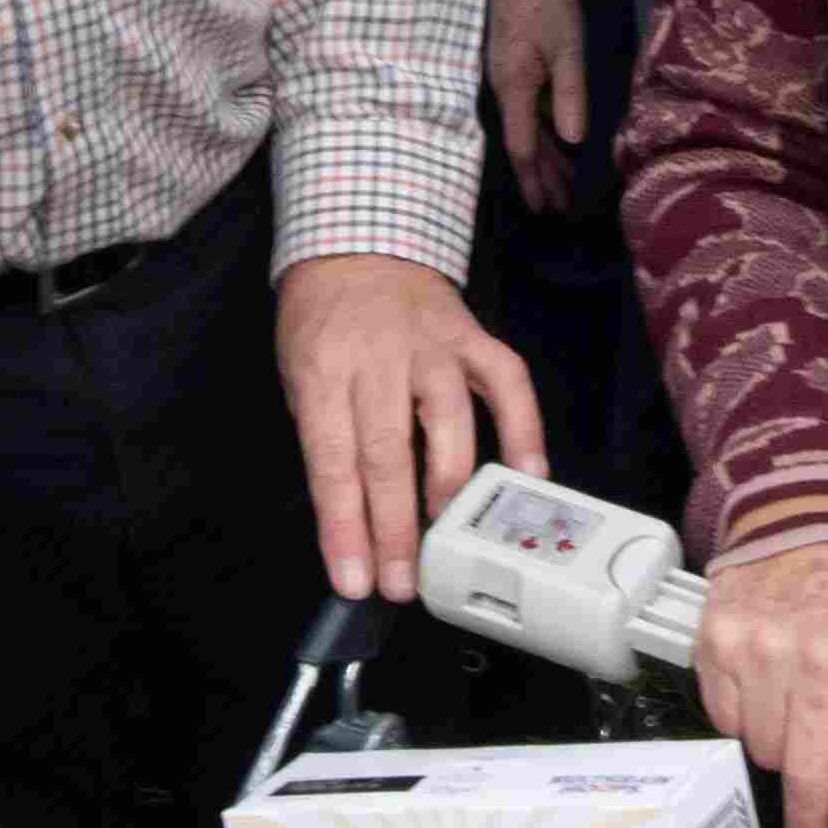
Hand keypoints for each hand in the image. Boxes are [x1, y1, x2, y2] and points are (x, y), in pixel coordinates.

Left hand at [275, 254, 543, 601]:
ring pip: (448, 423)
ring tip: (447, 538)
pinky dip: (523, 429)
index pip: (332, 460)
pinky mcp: (473, 338)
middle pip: (387, 453)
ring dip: (449, 489)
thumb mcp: (299, 375)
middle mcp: (379, 357)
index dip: (343, 526)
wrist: (358, 244)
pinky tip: (529, 473)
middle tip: (401, 583)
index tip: (353, 578)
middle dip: (395, 528)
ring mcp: (432, 346)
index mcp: (323, 369)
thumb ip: (327, 438)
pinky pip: (506, 384)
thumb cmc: (322, 321)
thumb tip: (351, 522)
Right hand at [485, 0, 596, 216]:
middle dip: (541, 178)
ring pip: (525, 129)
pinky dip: (543, 134)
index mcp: (514, 88)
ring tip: (561, 187)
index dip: (533, 180)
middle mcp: (504, 90)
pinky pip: (528, 113)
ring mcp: (507, 80)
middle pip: (522, 144)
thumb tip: (574, 141)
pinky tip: (558, 145)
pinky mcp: (514, 69)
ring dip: (544, 159)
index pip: (522, 146)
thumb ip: (570, 93)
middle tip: (557, 210)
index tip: (543, 209)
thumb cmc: (546, 3)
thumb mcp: (567, 46)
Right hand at [700, 531, 827, 827]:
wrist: (799, 523)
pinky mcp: (715, 649)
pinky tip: (767, 700)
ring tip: (798, 730)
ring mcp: (760, 656)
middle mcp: (820, 665)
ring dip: (783, 762)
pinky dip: (748, 728)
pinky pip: (728, 725)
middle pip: (809, 781)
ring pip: (764, 757)